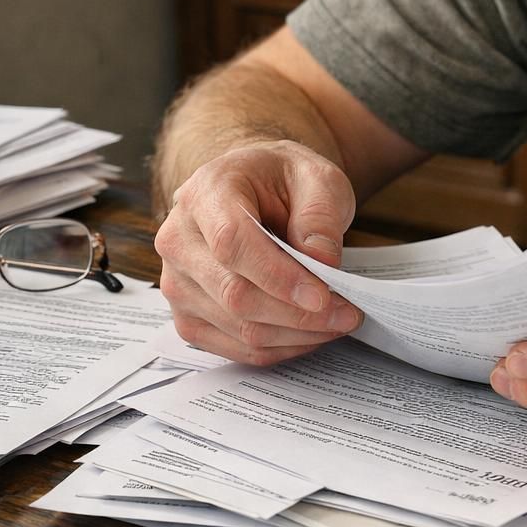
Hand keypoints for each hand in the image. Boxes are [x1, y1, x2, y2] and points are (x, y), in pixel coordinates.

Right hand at [154, 139, 362, 365]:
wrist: (257, 190)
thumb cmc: (283, 181)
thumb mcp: (315, 178)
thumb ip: (320, 216)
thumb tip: (322, 264)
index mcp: (205, 193)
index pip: (232, 243)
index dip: (279, 276)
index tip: (323, 295)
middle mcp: (179, 239)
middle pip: (235, 294)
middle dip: (299, 314)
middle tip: (349, 313)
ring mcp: (178, 282)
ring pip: (238, 327)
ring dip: (296, 334)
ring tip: (339, 321)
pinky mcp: (188, 316)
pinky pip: (235, 347)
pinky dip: (280, 347)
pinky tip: (311, 333)